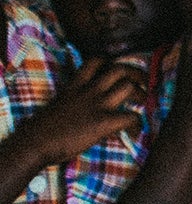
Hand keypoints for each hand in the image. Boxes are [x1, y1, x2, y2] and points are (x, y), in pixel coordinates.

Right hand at [19, 58, 146, 163]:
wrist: (35, 142)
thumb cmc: (41, 129)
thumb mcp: (59, 107)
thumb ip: (74, 103)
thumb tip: (87, 112)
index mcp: (75, 86)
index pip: (95, 62)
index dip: (112, 63)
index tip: (119, 72)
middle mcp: (87, 91)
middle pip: (119, 69)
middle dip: (137, 73)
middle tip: (143, 82)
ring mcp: (96, 105)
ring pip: (128, 87)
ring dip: (141, 93)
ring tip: (142, 102)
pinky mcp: (103, 122)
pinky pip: (131, 117)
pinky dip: (137, 125)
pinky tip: (133, 133)